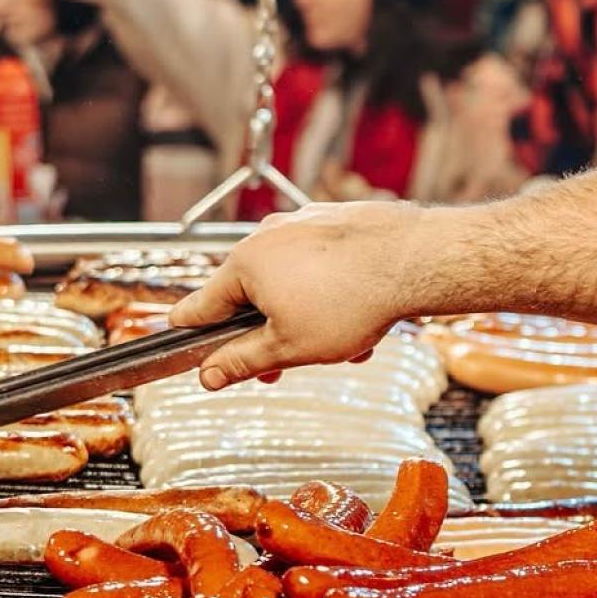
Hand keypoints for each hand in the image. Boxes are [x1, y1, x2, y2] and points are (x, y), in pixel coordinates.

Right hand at [168, 202, 436, 387]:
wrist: (414, 260)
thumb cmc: (352, 301)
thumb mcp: (289, 348)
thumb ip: (242, 362)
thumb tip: (208, 376)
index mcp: (244, 265)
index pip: (199, 306)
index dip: (191, 334)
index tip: (182, 347)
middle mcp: (266, 237)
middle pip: (249, 296)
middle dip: (266, 335)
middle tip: (280, 366)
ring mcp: (301, 225)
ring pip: (289, 283)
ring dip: (305, 317)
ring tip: (341, 342)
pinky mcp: (334, 221)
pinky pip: (318, 264)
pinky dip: (330, 291)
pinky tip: (358, 313)